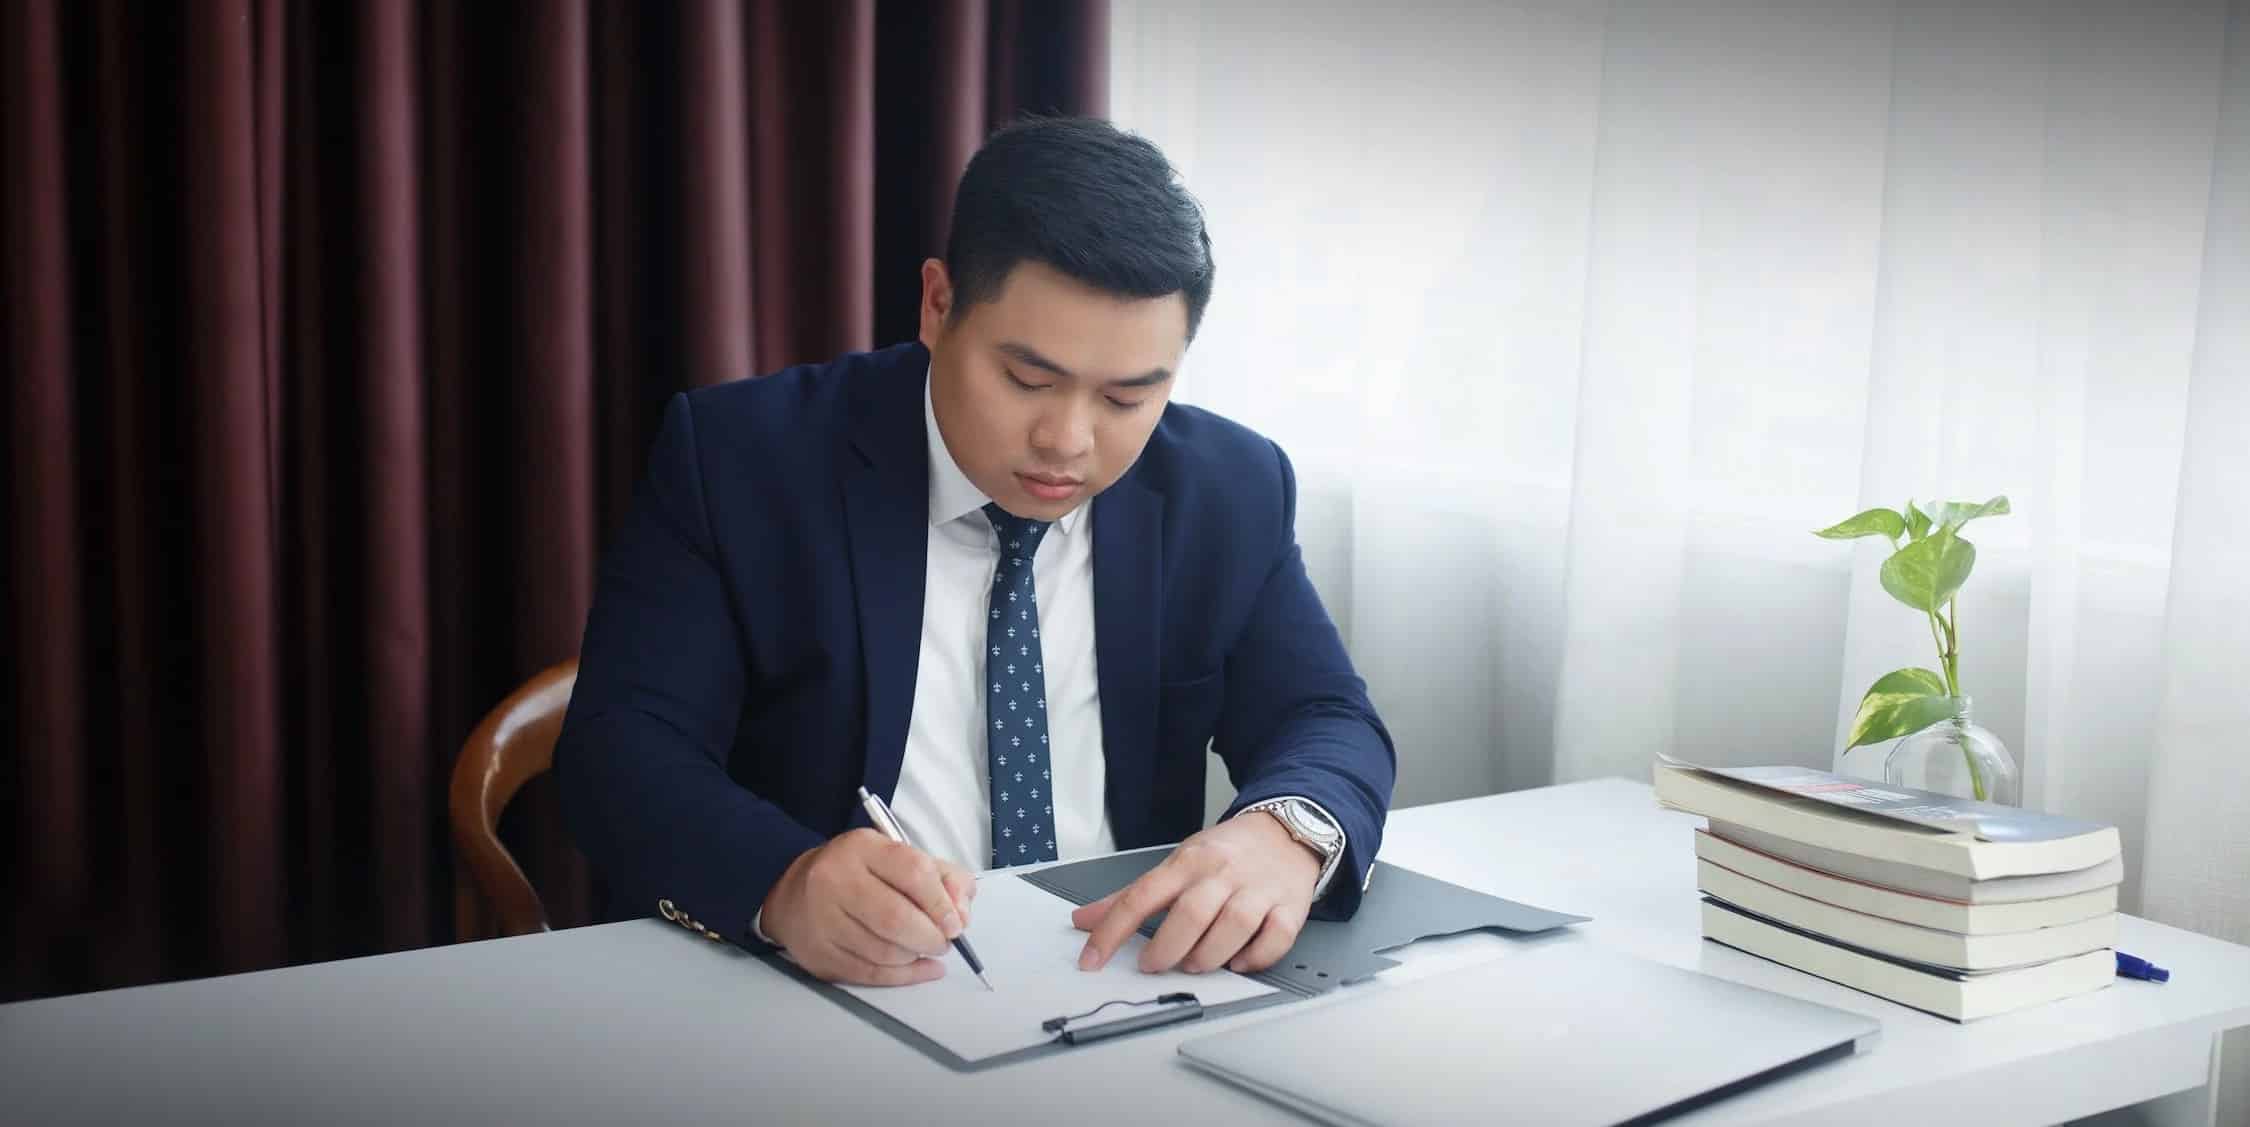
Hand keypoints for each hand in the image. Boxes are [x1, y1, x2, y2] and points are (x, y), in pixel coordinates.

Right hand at [760, 829, 977, 985]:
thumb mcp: (898, 858)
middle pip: (896, 918)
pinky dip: (903, 977)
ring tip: (925, 949)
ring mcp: (822, 920)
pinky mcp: (818, 954)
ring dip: (916, 956)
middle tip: (945, 942)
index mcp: (862, 848)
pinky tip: (921, 969)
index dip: (942, 902)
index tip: (956, 922)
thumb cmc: (858, 874)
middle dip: (931, 937)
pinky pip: (869, 973)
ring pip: (883, 951)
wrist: (792, 893)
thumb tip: (963, 912)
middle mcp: (836, 880)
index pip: (913, 872)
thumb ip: (942, 877)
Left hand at [1071, 812, 1319, 974]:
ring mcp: (1258, 889)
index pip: (1141, 896)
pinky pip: (1277, 936)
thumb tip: (1084, 920)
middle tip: (1153, 965)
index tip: (1092, 959)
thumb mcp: (1175, 863)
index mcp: (1188, 862)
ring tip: (1194, 965)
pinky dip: (1257, 956)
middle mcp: (1222, 874)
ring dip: (1210, 955)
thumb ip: (1130, 896)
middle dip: (1167, 947)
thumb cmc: (1226, 853)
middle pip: (1191, 912)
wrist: (1285, 830)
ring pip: (1234, 925)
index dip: (1112, 930)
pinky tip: (1239, 962)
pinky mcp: (1289, 906)